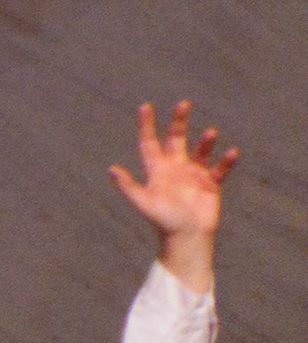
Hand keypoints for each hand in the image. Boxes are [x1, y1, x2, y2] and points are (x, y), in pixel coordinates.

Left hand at [109, 98, 235, 274]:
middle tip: (183, 103)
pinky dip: (226, 160)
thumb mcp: (144, 203)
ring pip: (200, 151)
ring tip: (211, 133)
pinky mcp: (210, 184)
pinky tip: (232, 152)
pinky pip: (220, 168)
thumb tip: (111, 169)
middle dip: (179, 122)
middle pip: (176, 139)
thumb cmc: (163, 222)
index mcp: (157, 171)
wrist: (186, 238)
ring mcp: (193, 175)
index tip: (145, 106)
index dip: (146, 125)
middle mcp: (175, 169)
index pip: (149, 143)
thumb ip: (129, 186)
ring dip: (205, 141)